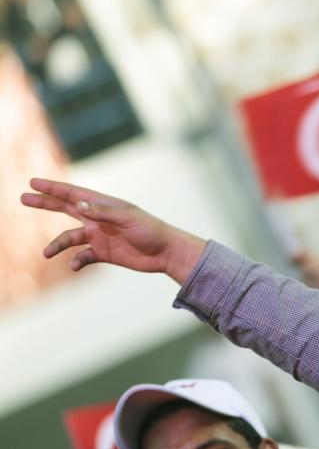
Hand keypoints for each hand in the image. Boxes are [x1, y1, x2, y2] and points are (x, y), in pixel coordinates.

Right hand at [20, 178, 205, 283]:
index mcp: (104, 205)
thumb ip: (103, 212)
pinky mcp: (103, 253)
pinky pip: (82, 257)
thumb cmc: (151, 230)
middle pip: (65, 209)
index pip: (74, 194)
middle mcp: (97, 219)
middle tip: (23, 198)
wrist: (166, 252)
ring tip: (46, 253)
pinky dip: (76, 261)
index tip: (33, 182)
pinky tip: (74, 266)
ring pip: (70, 238)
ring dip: (57, 245)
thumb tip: (79, 205)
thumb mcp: (128, 218)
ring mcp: (99, 236)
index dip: (53, 188)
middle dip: (45, 204)